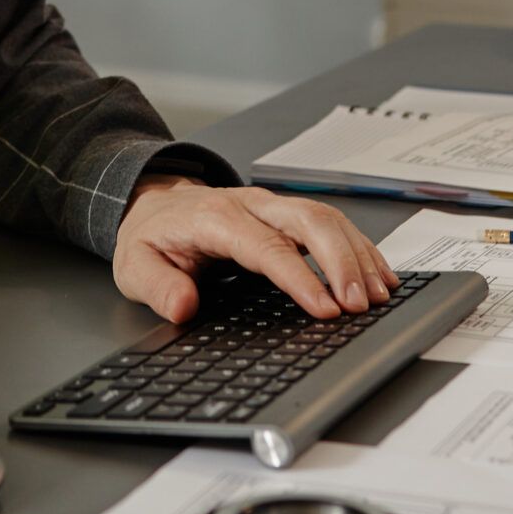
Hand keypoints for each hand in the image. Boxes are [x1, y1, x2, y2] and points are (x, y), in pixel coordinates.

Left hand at [113, 176, 399, 322]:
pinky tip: (378, 274)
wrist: (155, 205)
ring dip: (357, 255)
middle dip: (341, 262)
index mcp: (216, 217)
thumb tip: (183, 306)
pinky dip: (360, 248)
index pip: (267, 247)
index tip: (326, 308)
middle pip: (309, 221)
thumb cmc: (152, 237)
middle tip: (361, 304)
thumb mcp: (134, 266)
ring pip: (327, 219)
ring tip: (378, 295)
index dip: (301, 277)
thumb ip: (158, 287)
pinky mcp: (287, 214)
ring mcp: (273, 206)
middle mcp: (252, 205)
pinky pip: (332, 223)